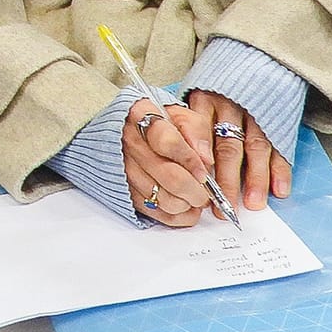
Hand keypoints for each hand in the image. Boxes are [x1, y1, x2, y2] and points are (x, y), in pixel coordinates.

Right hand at [122, 100, 216, 227]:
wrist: (126, 131)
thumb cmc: (159, 124)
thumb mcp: (180, 115)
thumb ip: (196, 131)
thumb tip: (206, 159)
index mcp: (142, 117)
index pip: (168, 142)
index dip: (191, 161)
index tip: (204, 173)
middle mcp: (130, 144)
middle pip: (171, 177)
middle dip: (197, 190)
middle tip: (206, 191)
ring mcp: (125, 169)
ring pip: (166, 199)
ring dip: (188, 204)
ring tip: (194, 196)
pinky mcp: (126, 191)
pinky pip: (156, 213)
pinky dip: (178, 216)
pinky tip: (186, 208)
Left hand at [182, 90, 291, 210]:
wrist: (256, 60)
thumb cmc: (217, 88)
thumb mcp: (195, 96)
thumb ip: (188, 125)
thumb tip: (181, 162)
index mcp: (204, 100)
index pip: (200, 129)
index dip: (201, 154)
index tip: (200, 176)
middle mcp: (230, 107)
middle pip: (228, 146)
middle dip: (226, 179)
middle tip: (224, 206)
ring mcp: (256, 114)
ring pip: (255, 149)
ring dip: (255, 179)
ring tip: (253, 204)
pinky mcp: (277, 120)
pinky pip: (279, 146)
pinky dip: (280, 169)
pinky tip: (279, 190)